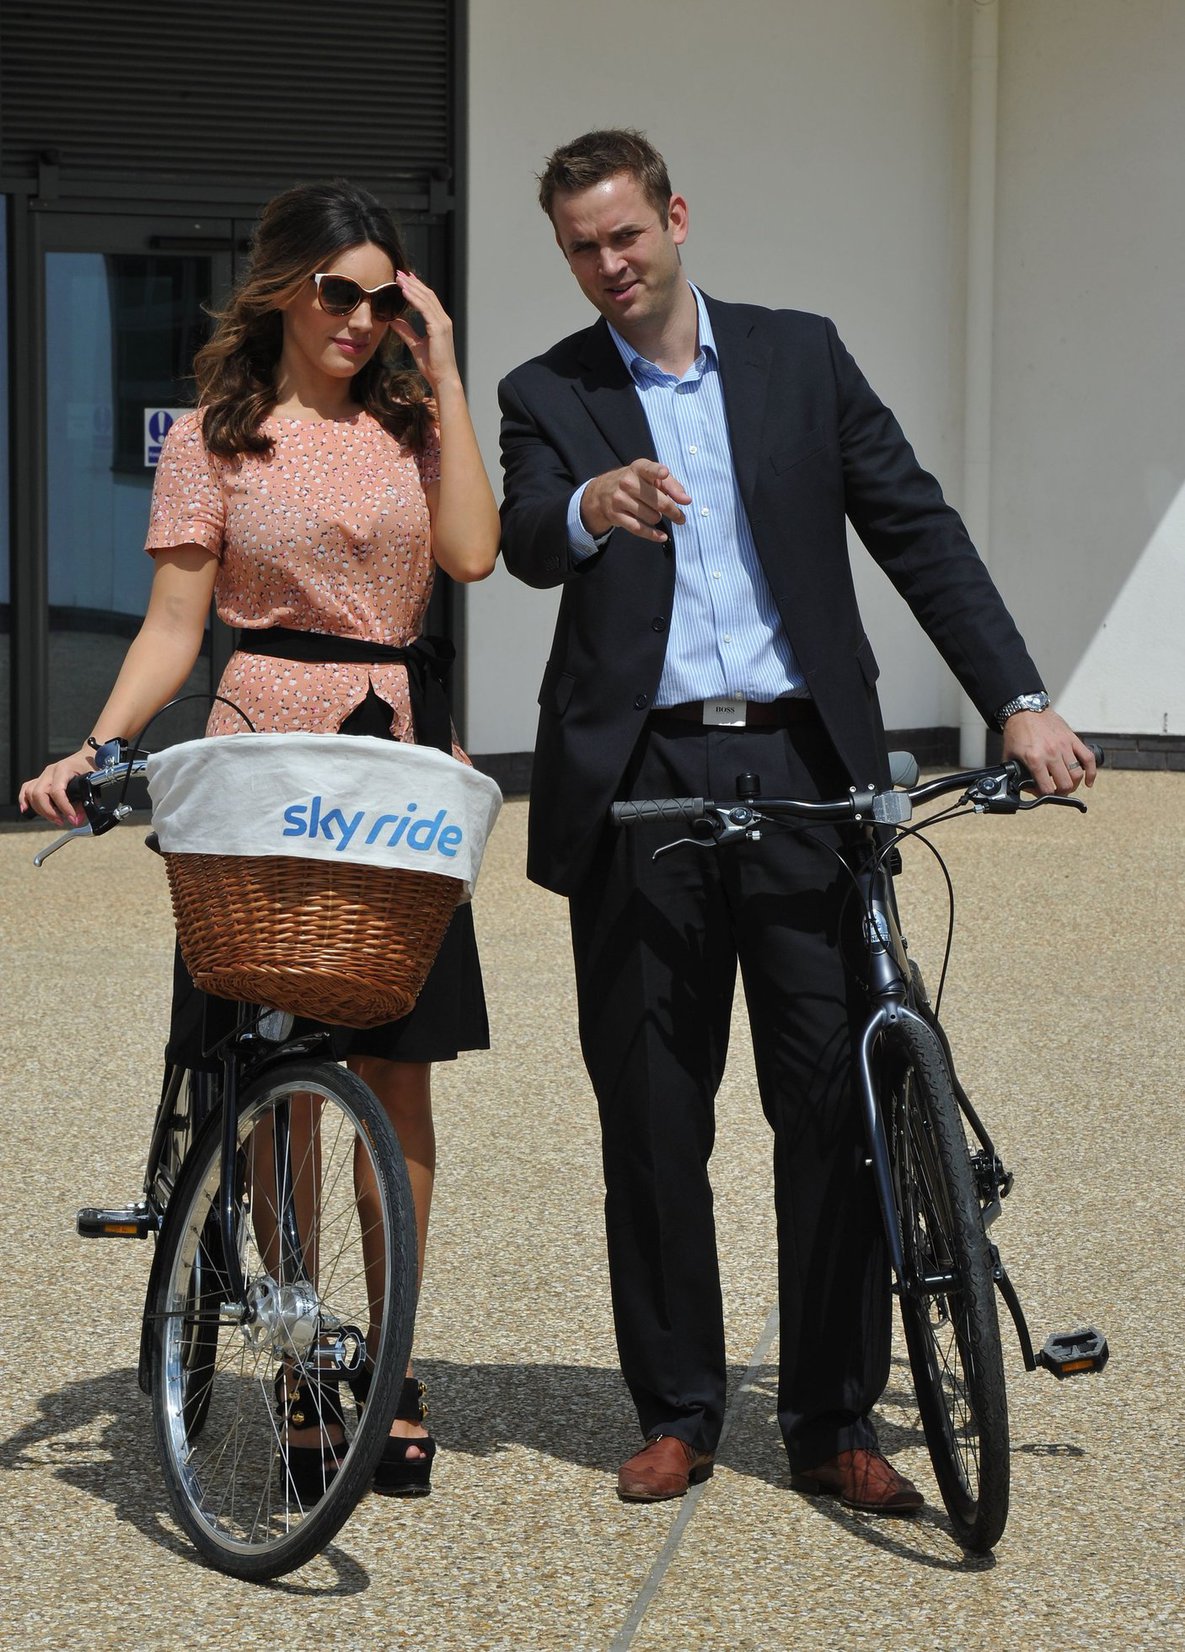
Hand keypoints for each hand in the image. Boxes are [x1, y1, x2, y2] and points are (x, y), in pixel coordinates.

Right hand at [19, 748, 95, 825]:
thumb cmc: (90, 768)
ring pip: (31, 793)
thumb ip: (86, 802)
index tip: (72, 819)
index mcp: (64, 769)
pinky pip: (26, 789)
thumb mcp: (93, 784)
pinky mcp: (40, 779)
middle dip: (49, 812)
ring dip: (40, 810)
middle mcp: (51, 771)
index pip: (57, 791)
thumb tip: (78, 819)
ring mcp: (44, 775)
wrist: (86, 757)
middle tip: (61, 821)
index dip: (63, 807)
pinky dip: (24, 800)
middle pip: (39, 793)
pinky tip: (27, 810)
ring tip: (54, 818)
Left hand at [391, 271, 458, 391]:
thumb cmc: (433, 366)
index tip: (404, 279)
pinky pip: (424, 308)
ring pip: (426, 298)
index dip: (416, 288)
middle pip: (427, 295)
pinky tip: (404, 291)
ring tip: (398, 278)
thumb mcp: (415, 345)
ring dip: (411, 287)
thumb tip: (393, 321)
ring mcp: (442, 323)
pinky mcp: (439, 328)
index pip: (428, 299)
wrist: (443, 378)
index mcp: (440, 323)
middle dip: (413, 282)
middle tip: (399, 273)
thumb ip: (406, 331)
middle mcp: (443, 320)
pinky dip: (414, 298)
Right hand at [580, 459, 691, 542]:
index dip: (657, 472)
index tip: (664, 473)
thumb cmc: (635, 482)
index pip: (649, 469)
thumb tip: (686, 500)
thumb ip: (672, 485)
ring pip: (652, 517)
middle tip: (680, 518)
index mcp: (639, 468)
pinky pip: (639, 529)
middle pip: (659, 502)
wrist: (603, 492)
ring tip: (655, 515)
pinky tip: (662, 536)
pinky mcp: (616, 515)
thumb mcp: (651, 477)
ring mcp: (620, 499)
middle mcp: (627, 482)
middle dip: (674, 512)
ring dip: (658, 518)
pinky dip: (653, 535)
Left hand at [1000, 709, 1096, 794]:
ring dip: (1074, 784)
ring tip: (1068, 785)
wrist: (1024, 710)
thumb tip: (1021, 787)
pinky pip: (1088, 758)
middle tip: (1058, 792)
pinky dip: (1091, 772)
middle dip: (1062, 793)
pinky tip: (1088, 781)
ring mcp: (1064, 746)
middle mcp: (1051, 753)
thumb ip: (1014, 773)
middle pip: (1066, 784)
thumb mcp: (1009, 755)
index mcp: (1034, 759)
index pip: (1047, 788)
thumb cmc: (1017, 732)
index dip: (1046, 796)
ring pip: (1077, 774)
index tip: (1044, 795)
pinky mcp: (1072, 739)